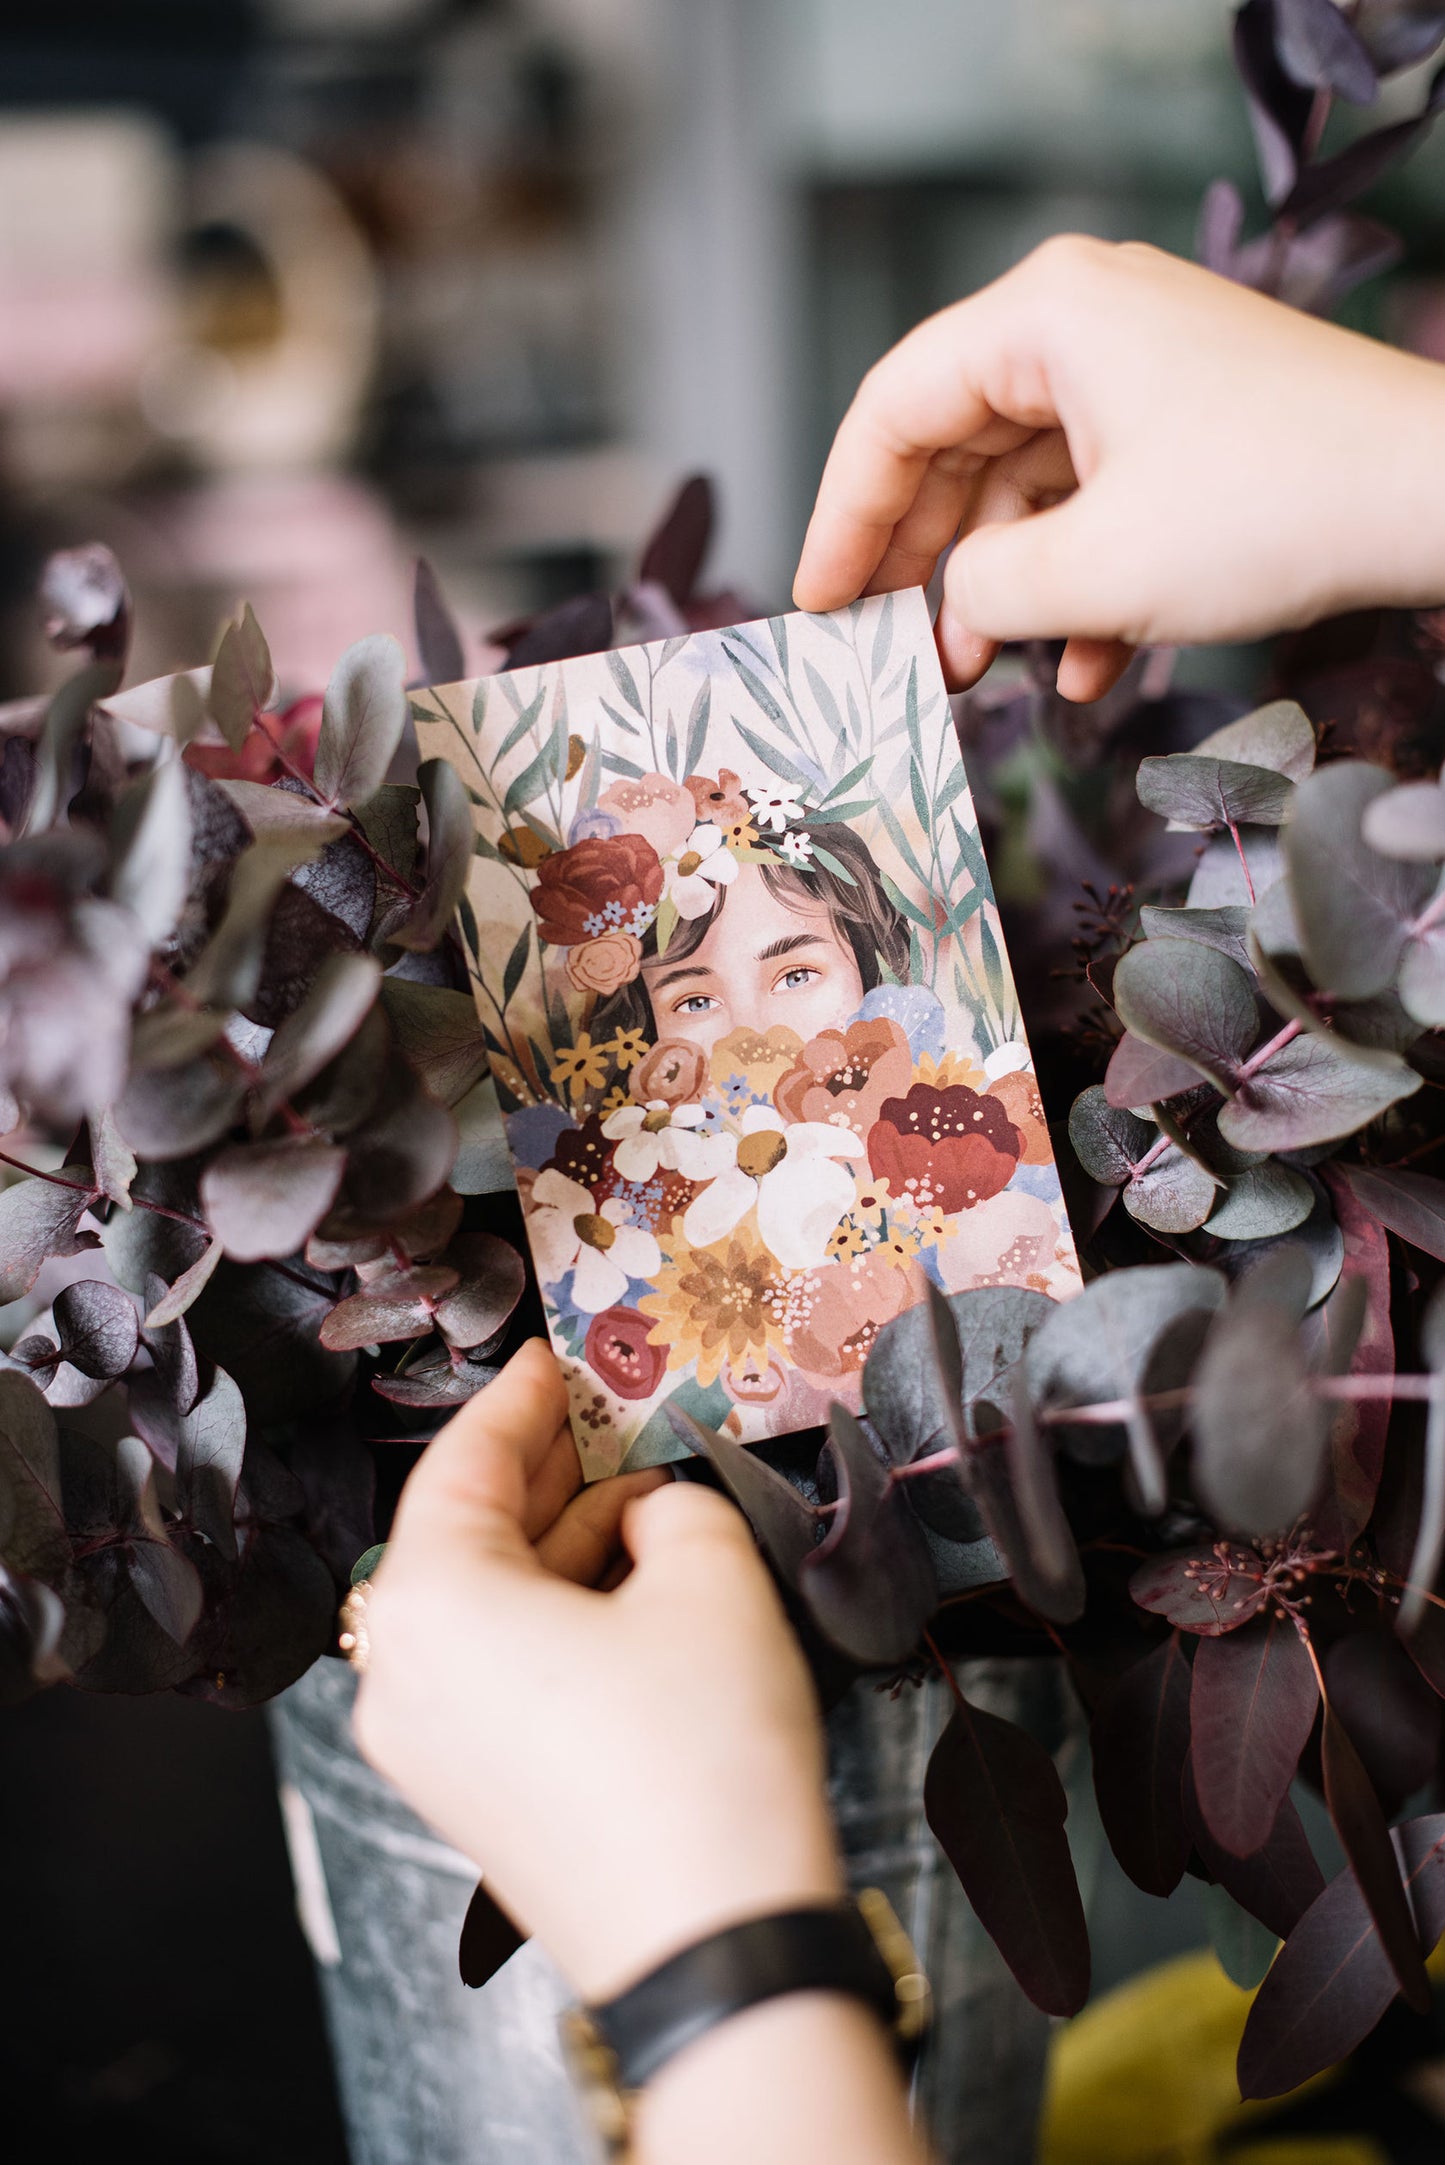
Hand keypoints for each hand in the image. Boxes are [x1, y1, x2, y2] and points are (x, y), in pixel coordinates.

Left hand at [354, 1340, 841, 2002]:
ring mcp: (427, 1747)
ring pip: (483, 1607)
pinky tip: (632, 1586)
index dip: (516, 1400)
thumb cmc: (699, 1755)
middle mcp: (400, 1675)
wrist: (715, 1944)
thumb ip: (673, 1510)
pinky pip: (494, 1670)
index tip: (548, 1358)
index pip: (462, 1466)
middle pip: (463, 1538)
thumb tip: (650, 1515)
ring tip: (644, 1501)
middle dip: (541, 1474)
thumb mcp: (708, 1580)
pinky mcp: (471, 1796)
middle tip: (603, 1416)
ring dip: (559, 1548)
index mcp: (429, 1605)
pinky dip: (553, 1618)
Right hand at [794, 235, 1444, 699]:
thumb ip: (981, 590)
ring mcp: (1142, 371)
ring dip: (1004, 592)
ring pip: (1026, 486)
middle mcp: (1085, 325)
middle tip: (888, 651)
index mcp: (1045, 318)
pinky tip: (1087, 671)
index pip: (893, 410)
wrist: (1441, 499)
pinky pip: (1096, 501)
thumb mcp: (1095, 569)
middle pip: (954, 448)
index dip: (841, 516)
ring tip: (982, 679)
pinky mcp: (1190, 421)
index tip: (817, 604)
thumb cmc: (1275, 506)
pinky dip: (1080, 584)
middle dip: (925, 566)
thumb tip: (949, 605)